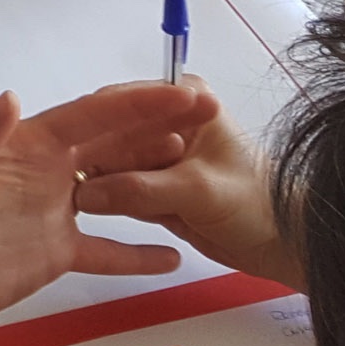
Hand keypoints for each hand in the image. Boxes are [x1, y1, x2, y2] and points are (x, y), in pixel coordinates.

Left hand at [0, 83, 211, 345]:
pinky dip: (136, 253)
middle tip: (203, 113)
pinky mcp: (56, 252)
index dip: (134, 105)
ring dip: (153, 176)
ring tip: (194, 165)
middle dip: (157, 125)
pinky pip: (105, 250)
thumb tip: (8, 98)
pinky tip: (171, 253)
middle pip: (112, 143)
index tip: (174, 94)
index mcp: (24, 145)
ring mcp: (54, 211)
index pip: (90, 117)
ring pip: (116, 188)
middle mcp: (46, 171)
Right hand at [75, 78, 302, 289]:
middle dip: (92, 155)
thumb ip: (142, 189)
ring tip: (69, 195)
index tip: (70, 145)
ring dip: (98, 180)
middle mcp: (166, 123)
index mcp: (183, 99)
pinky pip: (121, 191)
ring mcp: (159, 158)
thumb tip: (89, 195)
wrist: (282, 246)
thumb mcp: (197, 191)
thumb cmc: (257, 205)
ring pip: (113, 164)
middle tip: (63, 176)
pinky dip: (110, 200)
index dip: (97, 122)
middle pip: (113, 133)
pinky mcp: (155, 189)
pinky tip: (91, 209)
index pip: (125, 100)